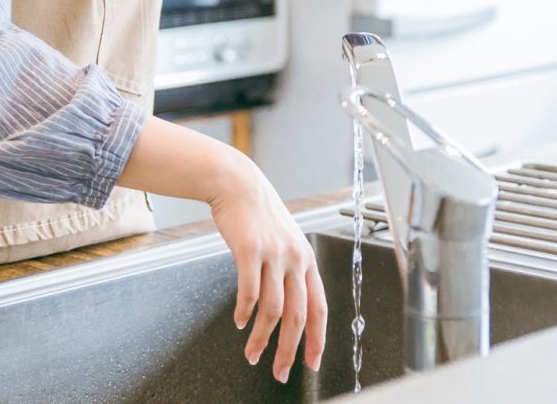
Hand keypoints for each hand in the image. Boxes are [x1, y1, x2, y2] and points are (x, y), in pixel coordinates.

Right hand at [208, 151, 326, 382]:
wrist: (237, 183)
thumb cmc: (257, 213)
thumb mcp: (284, 239)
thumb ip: (288, 268)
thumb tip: (286, 305)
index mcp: (306, 259)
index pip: (319, 307)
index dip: (317, 339)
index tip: (312, 362)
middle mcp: (295, 258)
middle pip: (298, 316)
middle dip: (290, 350)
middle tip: (281, 373)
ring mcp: (273, 255)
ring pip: (273, 311)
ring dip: (261, 339)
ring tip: (251, 354)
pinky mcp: (250, 251)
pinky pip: (250, 293)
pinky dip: (244, 313)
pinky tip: (239, 323)